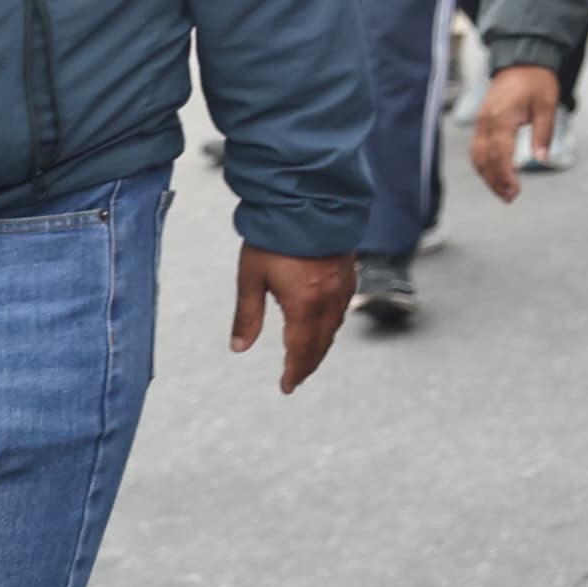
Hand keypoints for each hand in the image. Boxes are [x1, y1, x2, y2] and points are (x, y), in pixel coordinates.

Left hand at [230, 247, 354, 393]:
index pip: (301, 349)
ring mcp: (342, 285)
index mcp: (304, 304)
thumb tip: (239, 348)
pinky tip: (324, 323)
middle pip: (321, 343)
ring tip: (308, 355)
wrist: (309, 200)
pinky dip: (332, 324)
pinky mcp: (348, 272)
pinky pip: (343, 308)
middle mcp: (328, 299)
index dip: (294, 371)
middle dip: (308, 363)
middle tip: (296, 377)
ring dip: (321, 345)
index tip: (287, 387)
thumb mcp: (251, 278)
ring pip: (335, 327)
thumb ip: (247, 316)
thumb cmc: (275, 237)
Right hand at [469, 64, 565, 202]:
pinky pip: (476, 147)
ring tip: (502, 191)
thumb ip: (543, 133)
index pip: (499, 155)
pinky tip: (493, 173)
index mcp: (502, 118)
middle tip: (509, 197)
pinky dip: (482, 163)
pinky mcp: (481, 120)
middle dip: (495, 181)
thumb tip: (542, 158)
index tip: (515, 190)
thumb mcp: (547, 105)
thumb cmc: (536, 80)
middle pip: (484, 159)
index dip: (505, 176)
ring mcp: (481, 121)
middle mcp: (486, 122)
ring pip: (476, 156)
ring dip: (487, 175)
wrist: (522, 59)